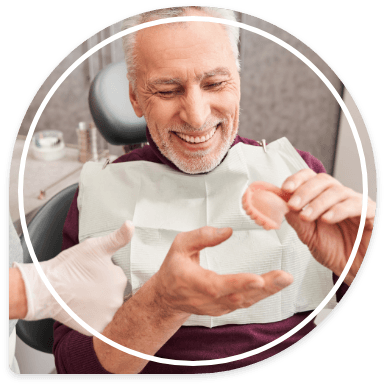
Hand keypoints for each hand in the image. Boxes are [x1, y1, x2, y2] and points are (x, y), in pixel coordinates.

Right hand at [14, 221, 133, 335]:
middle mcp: (118, 300)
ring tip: (82, 296)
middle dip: (103, 289)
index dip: (104, 274)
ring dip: (99, 303)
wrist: (46, 288)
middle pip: (114, 293)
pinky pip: (99, 323)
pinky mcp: (95, 329)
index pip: (117, 277)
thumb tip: (131, 224)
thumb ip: (118, 238)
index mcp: (120, 279)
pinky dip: (92, 317)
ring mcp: (106, 317)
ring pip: (107, 308)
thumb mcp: (96, 246)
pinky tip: (81, 308)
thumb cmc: (70, 265)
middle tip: (86, 284)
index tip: (92, 273)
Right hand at [153, 226, 292, 317]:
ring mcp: (218, 306)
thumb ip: (201, 236)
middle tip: (284, 277)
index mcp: (195, 282)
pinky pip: (245, 302)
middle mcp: (208, 299)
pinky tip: (275, 285)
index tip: (257, 279)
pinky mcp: (225, 308)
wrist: (168, 297)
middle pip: (239, 296)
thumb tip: (226, 231)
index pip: (218, 285)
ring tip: (285, 279)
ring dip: (268, 291)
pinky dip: (261, 294)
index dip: (238, 283)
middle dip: (265, 287)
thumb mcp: (180, 246)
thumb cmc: (173, 269)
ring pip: (245, 301)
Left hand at [282, 169, 375, 284]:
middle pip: (322, 180)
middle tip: (293, 205)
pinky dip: (339, 210)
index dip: (297, 179)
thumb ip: (296, 220)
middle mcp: (339, 196)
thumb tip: (280, 205)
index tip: (285, 189)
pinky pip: (357, 205)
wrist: (354, 269)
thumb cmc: (334, 250)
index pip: (310, 178)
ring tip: (306, 217)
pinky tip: (327, 218)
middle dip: (304, 191)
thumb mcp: (308, 235)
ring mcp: (356, 203)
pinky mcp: (371, 213)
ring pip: (337, 191)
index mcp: (323, 197)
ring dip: (318, 203)